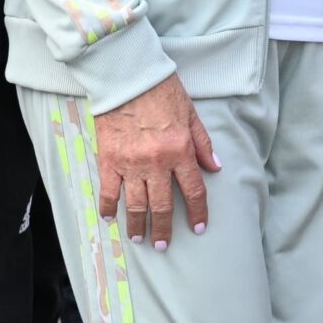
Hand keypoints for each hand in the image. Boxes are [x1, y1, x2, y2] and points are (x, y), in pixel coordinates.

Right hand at [94, 73, 220, 249]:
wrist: (128, 76)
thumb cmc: (162, 90)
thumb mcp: (191, 114)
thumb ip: (202, 143)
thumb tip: (215, 167)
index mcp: (180, 151)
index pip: (193, 191)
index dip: (198, 212)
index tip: (198, 228)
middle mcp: (157, 162)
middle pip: (163, 205)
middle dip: (164, 229)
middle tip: (163, 245)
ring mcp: (131, 163)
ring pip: (136, 204)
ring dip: (138, 225)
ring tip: (139, 238)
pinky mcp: (108, 159)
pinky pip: (108, 191)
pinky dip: (108, 207)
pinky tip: (110, 219)